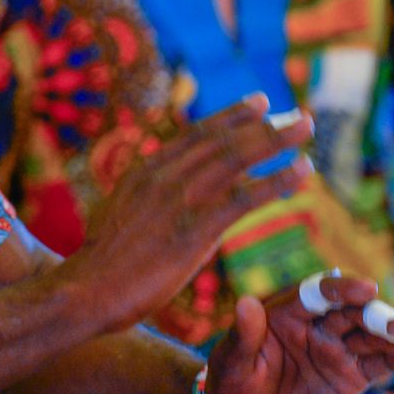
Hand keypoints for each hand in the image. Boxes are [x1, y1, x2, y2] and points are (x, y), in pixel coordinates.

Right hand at [62, 93, 313, 332]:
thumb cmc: (101, 263)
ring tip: (307, 127)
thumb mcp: (119, 215)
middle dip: (263, 124)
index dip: (231, 117)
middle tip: (298, 115)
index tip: (259, 104)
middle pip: (222, 140)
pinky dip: (278, 181)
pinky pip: (246, 198)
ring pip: (236, 158)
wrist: (87, 290)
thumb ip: (144, 199)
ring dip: (276, 140)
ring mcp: (179, 200)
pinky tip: (302, 172)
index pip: (195, 135)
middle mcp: (163, 176)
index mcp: (144, 171)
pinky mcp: (196, 230)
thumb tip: (161, 198)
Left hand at [206, 276, 393, 393]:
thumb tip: (246, 303)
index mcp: (287, 311)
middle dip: (380, 318)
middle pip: (354, 314)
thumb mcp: (231, 359)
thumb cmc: (231, 379)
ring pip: (375, 337)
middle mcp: (318, 324)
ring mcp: (338, 347)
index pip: (318, 293)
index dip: (342, 289)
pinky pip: (384, 363)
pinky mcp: (352, 372)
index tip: (365, 288)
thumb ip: (243, 334)